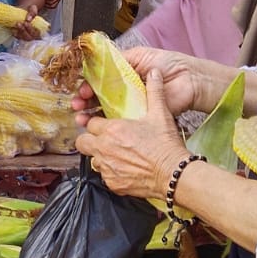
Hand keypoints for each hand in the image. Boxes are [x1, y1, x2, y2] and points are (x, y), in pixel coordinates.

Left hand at [10, 0, 41, 41]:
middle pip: (28, 37)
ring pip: (22, 37)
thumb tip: (28, 19)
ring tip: (16, 24)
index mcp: (37, 30)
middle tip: (19, 23)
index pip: (36, 34)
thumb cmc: (29, 10)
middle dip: (23, 31)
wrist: (22, 10)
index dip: (31, 29)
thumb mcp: (33, 8)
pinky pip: (16, 36)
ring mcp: (24, 36)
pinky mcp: (18, 35)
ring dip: (18, 32)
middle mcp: (31, 35)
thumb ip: (33, 12)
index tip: (26, 23)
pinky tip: (12, 28)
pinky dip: (14, 33)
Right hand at [71, 45, 213, 120]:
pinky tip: (93, 124)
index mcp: (123, 75)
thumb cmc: (168, 64)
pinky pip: (119, 123)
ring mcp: (130, 107)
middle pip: (98, 98)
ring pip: (104, 112)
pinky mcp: (138, 119)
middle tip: (77, 105)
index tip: (81, 90)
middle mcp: (124, 92)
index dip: (87, 86)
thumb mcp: (140, 55)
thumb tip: (97, 64)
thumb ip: (119, 60)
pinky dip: (105, 125)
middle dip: (84, 102)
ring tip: (81, 117)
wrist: (189, 80)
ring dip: (89, 114)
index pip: (99, 81)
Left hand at [76, 70, 190, 200]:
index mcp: (112, 130)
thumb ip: (154, 92)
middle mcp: (104, 149)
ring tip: (117, 155)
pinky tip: (126, 168)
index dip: (98, 124)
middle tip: (103, 140)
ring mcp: (107, 168)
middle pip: (82, 143)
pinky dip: (112, 173)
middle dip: (89, 140)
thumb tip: (154, 73)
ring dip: (100, 157)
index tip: (106, 126)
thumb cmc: (166, 145)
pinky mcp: (113, 184)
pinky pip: (105, 176)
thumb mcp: (160, 114)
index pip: (91, 123)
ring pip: (93, 160)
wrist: (174, 174)